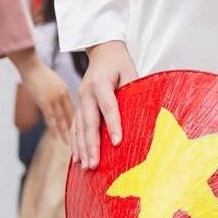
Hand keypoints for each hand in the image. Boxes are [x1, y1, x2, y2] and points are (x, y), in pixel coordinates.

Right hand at [22, 62, 75, 147]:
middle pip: (70, 115)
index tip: (84, 132)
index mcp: (65, 91)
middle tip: (81, 142)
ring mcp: (54, 99)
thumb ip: (59, 94)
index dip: (79, 121)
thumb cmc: (40, 74)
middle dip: (75, 130)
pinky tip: (58, 138)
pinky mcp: (44, 102)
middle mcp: (62, 95)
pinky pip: (51, 119)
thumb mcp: (54, 84)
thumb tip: (61, 105)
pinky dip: (55, 129)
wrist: (30, 66)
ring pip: (62, 119)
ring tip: (70, 144)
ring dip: (66, 132)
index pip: (74, 109)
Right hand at [72, 41, 137, 168]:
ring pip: (79, 127)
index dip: (114, 125)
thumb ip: (133, 90)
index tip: (117, 143)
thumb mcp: (130, 71)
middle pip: (89, 122)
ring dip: (81, 148)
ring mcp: (80, 100)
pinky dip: (75, 142)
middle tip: (94, 165)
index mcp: (100, 83)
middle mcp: (86, 93)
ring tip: (85, 167)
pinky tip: (77, 157)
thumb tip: (141, 112)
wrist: (102, 51)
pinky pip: (75, 126)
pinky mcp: (79, 105)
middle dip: (91, 145)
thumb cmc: (120, 62)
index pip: (108, 107)